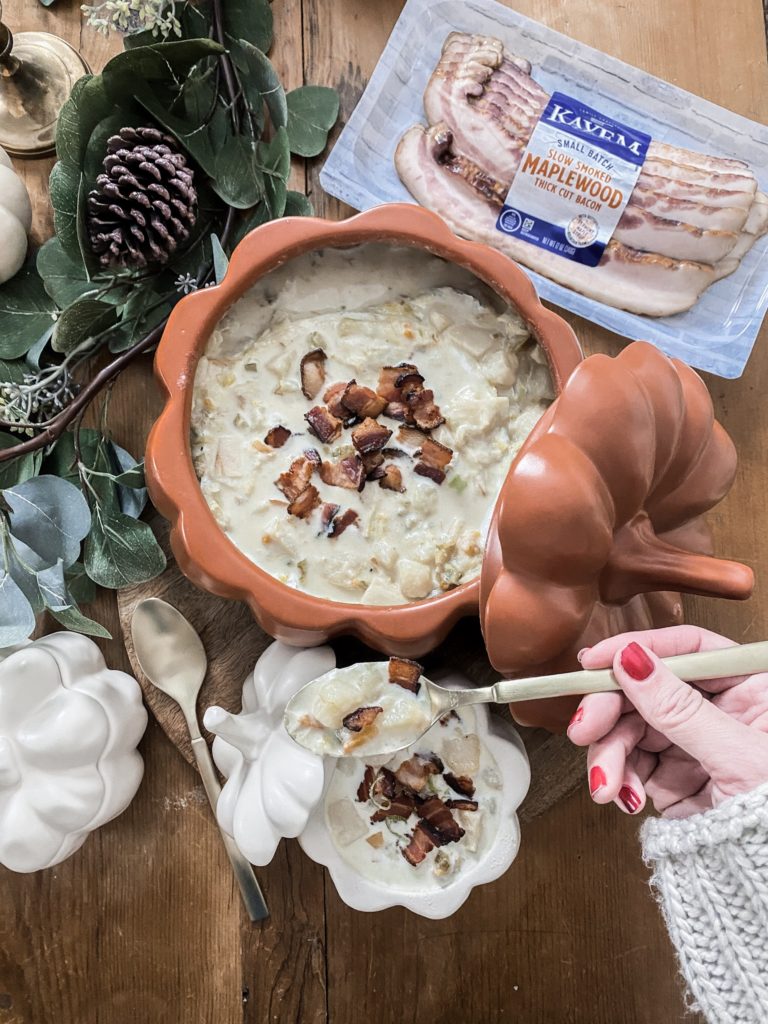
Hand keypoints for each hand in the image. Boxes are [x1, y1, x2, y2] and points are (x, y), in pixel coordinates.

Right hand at [567, 625, 767, 818]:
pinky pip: (628, 763)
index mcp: (748, 689)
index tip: (596, 660)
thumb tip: (633, 661)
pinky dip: (617, 778)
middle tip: (584, 727)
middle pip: (645, 687)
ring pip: (628, 727)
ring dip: (607, 754)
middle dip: (608, 710)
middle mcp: (715, 710)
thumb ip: (681, 708)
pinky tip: (622, 795)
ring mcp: (689, 742)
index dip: (638, 648)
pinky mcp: (669, 776)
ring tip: (605, 784)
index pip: (687, 649)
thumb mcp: (737, 756)